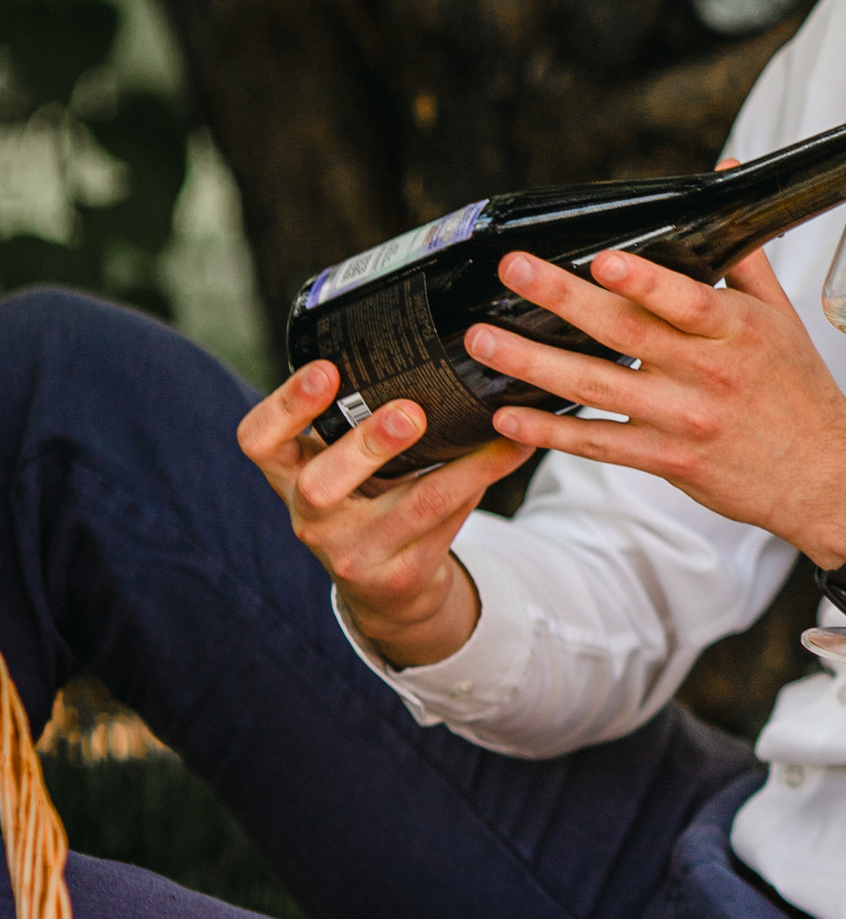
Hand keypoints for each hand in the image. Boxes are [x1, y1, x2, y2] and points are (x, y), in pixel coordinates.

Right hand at [237, 366, 525, 670]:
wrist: (386, 586)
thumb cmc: (366, 497)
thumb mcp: (343, 459)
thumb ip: (358, 411)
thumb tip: (423, 332)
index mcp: (290, 473)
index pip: (258, 440)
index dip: (285, 406)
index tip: (327, 369)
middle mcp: (310, 516)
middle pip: (319, 486)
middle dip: (366, 445)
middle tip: (410, 412)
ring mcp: (351, 552)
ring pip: (407, 509)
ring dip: (457, 468)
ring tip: (495, 431)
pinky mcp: (399, 574)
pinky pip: (448, 522)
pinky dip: (485, 480)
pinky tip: (514, 450)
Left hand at [468, 240, 845, 563]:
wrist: (822, 478)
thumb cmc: (799, 390)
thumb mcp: (781, 316)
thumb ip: (743, 251)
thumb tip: (728, 176)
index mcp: (737, 332)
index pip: (686, 300)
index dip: (643, 282)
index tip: (599, 259)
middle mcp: (707, 375)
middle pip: (625, 334)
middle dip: (562, 299)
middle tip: (513, 272)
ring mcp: (683, 420)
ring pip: (596, 389)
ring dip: (533, 362)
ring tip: (484, 338)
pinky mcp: (667, 460)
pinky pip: (599, 444)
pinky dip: (551, 432)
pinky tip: (508, 414)